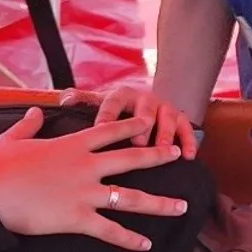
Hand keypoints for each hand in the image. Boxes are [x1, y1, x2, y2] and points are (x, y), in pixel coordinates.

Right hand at [0, 107, 189, 249]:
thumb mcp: (12, 138)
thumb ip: (30, 124)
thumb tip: (36, 111)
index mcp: (72, 145)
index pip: (110, 131)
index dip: (132, 125)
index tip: (150, 120)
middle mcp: (86, 166)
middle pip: (131, 160)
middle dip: (157, 156)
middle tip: (177, 154)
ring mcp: (84, 193)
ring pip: (131, 198)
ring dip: (159, 203)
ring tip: (182, 206)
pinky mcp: (77, 218)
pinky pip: (109, 231)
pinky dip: (129, 239)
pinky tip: (146, 245)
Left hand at [85, 84, 199, 158]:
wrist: (149, 101)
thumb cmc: (118, 107)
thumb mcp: (99, 100)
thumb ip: (82, 100)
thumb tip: (63, 100)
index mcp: (122, 95)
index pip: (113, 102)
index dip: (108, 115)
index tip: (101, 129)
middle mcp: (145, 99)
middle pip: (145, 108)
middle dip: (143, 124)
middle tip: (138, 143)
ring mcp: (164, 108)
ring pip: (167, 118)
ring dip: (165, 134)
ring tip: (163, 149)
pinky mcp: (180, 118)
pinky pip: (186, 128)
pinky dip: (188, 141)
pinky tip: (188, 156)